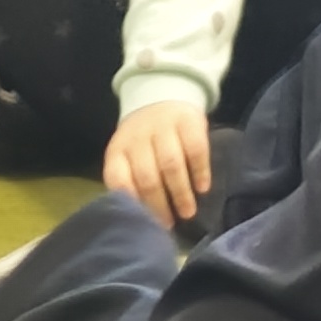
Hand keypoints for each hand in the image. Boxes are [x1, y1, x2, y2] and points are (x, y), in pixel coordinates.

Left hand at [101, 98, 212, 229]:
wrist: (161, 96)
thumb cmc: (145, 141)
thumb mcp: (129, 157)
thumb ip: (130, 182)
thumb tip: (139, 221)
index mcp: (118, 150)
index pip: (118, 178)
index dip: (131, 203)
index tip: (143, 224)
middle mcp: (138, 137)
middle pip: (147, 176)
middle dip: (158, 204)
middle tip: (169, 224)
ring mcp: (163, 127)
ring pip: (170, 164)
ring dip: (180, 192)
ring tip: (188, 213)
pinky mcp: (188, 120)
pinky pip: (195, 148)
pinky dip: (199, 171)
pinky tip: (203, 187)